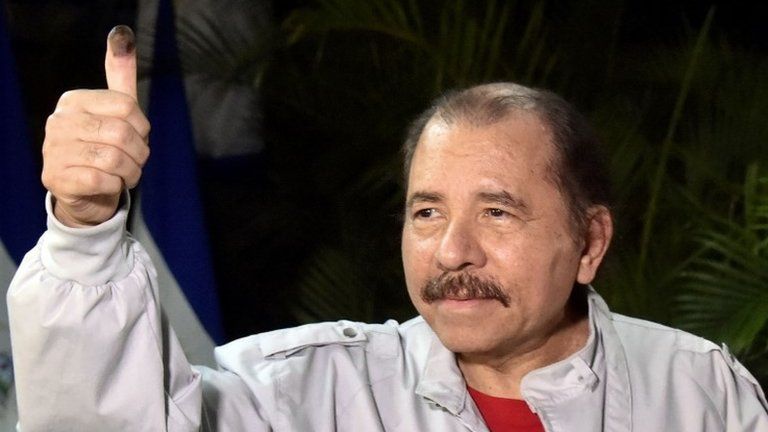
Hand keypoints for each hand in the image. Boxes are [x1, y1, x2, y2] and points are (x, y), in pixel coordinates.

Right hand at [42, 25, 149, 226]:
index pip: (127, 106)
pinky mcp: (56, 178)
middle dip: (140, 153)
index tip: (138, 137)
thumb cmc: (105, 146)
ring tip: (126, 174)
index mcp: (74, 100)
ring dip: (130, 171)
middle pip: (122, 134)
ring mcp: (53, 150)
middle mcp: (59, 122)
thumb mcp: (116, 109)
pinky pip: (101, 180)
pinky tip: (110, 184)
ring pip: (113, 159)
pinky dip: (115, 185)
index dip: (143, 127)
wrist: (85, 190)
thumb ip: (120, 74)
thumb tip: (122, 34)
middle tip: (136, 161)